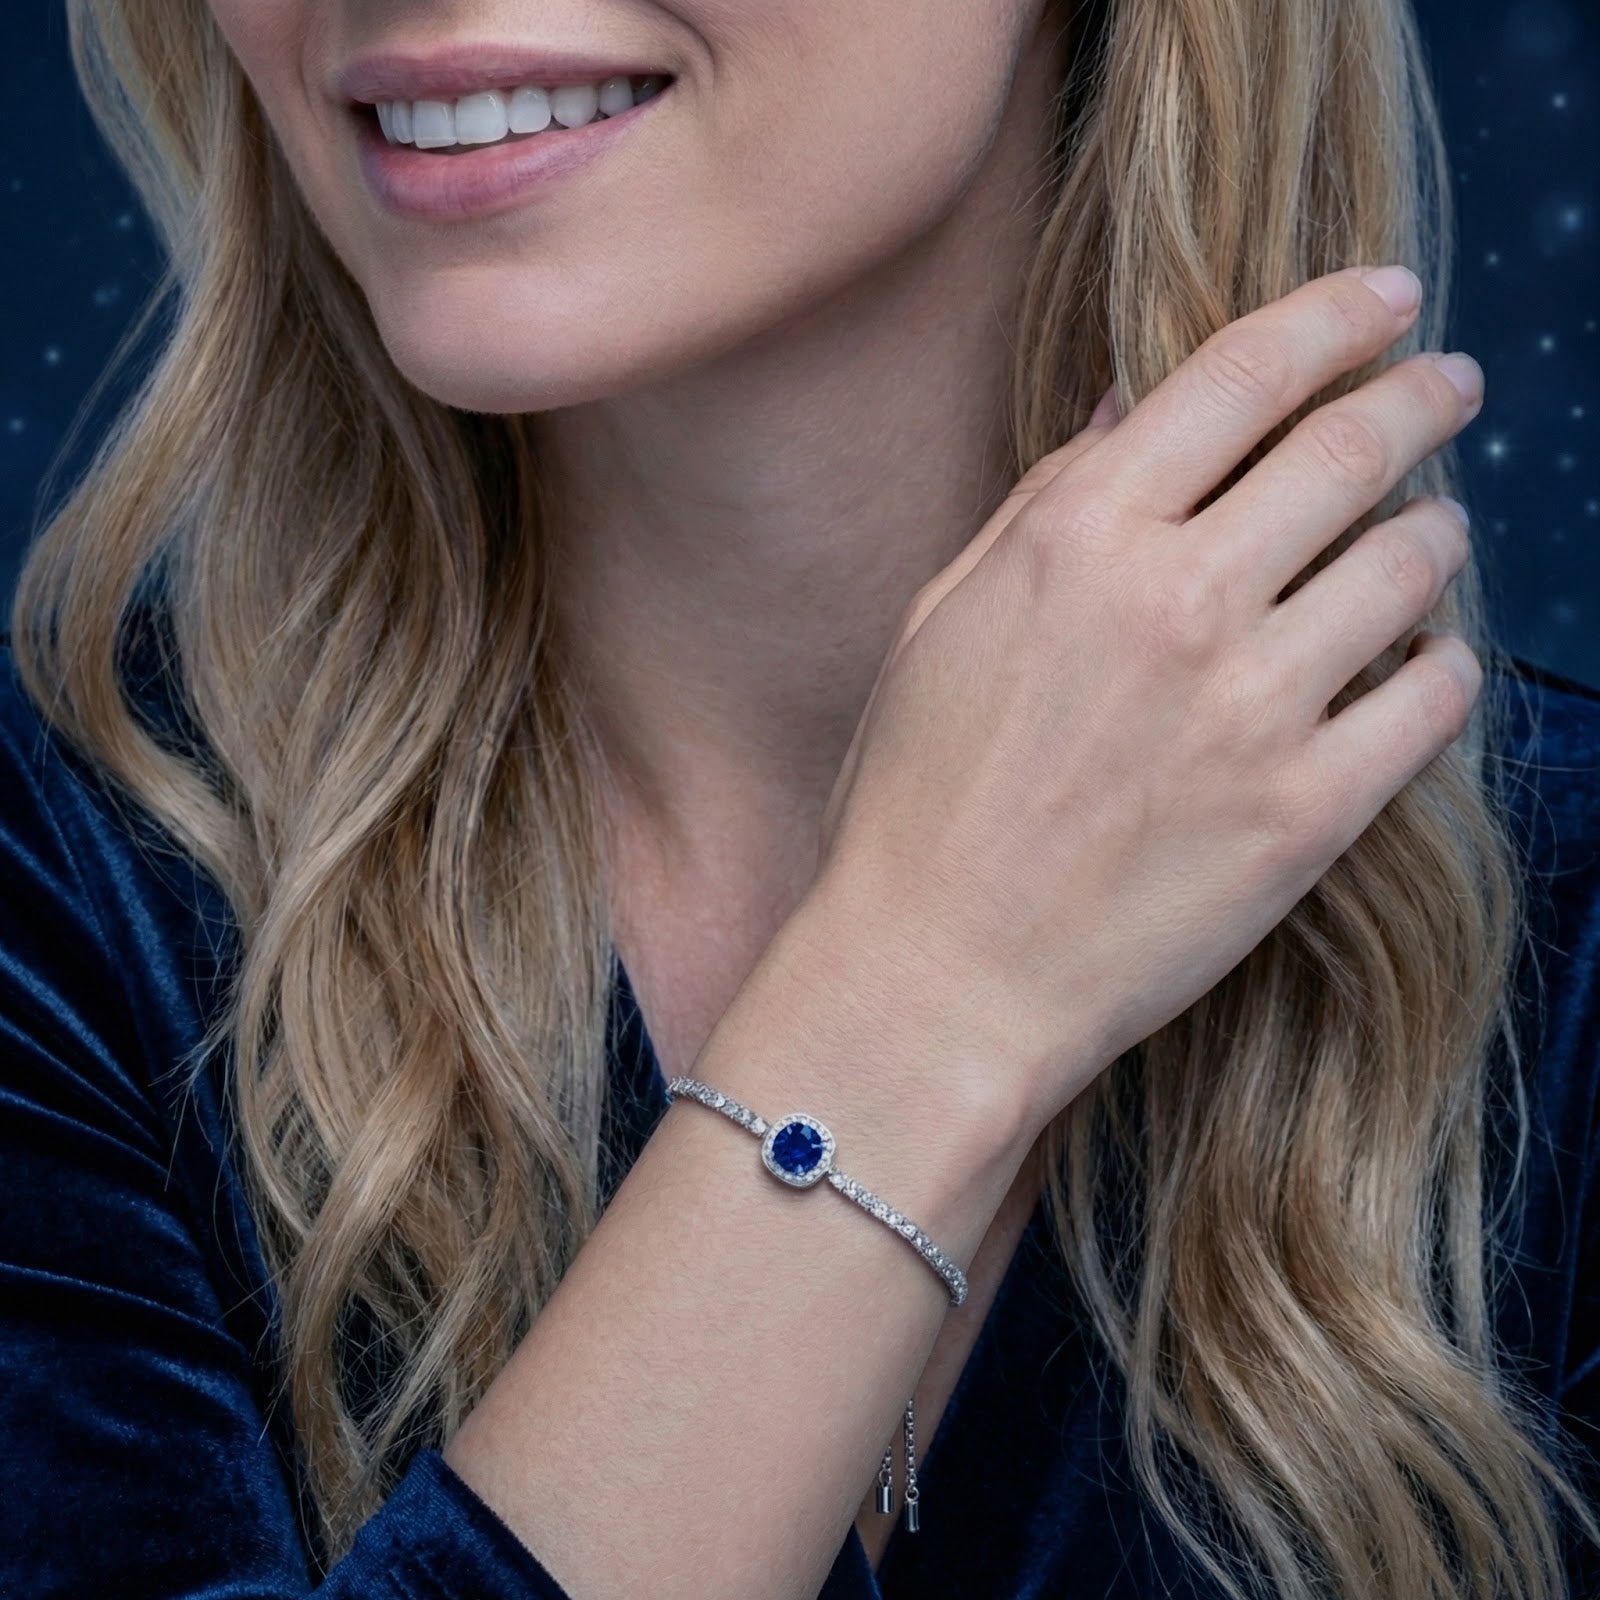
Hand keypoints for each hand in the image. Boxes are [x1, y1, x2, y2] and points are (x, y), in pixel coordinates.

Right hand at [813, 264, 1484, 1135]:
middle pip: (1352, 445)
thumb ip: (1041, 504)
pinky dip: (1441, 663)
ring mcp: (1252, 707)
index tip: (1387, 299)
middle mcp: (1177, 599)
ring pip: (1412, 562)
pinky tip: (1420, 663)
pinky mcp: (1307, 813)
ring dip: (1435, 531)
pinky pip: (1432, 696)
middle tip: (1451, 386)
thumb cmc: (915, 801)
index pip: (1241, 373)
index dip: (1335, 315)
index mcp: (1078, 537)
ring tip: (1430, 535)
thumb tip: (1127, 405)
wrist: (936, 978)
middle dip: (1422, 396)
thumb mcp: (941, 623)